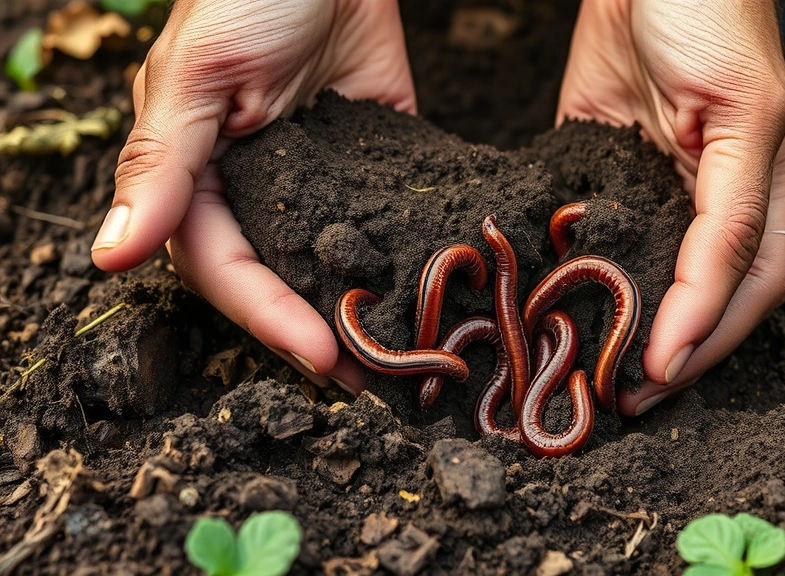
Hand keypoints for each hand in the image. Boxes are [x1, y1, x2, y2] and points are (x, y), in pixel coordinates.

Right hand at [91, 0, 416, 391]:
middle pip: (277, 278)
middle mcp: (252, 185)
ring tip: (403, 356)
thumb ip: (163, 164)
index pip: (223, 266)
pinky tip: (428, 293)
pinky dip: (399, 255)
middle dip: (318, 329)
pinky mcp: (369, 158)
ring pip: (328, 259)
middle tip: (369, 377)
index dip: (266, 316)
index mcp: (195, 173)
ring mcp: (314, 176)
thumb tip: (111, 259)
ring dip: (359, 309)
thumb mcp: (198, 74)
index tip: (320, 356)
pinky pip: (378, 217)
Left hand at [557, 0, 784, 414]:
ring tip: (592, 374)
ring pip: (655, 274)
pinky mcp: (603, 163)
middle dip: (675, 352)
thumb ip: (728, 206)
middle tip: (624, 400)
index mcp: (757, 180)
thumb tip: (696, 298)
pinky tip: (556, 308)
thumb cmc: (712, 12)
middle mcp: (713, 190)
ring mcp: (657, 179)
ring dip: (630, 328)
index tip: (658, 374)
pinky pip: (596, 229)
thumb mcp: (739, 109)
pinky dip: (584, 274)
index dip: (706, 331)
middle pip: (710, 294)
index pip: (746, 279)